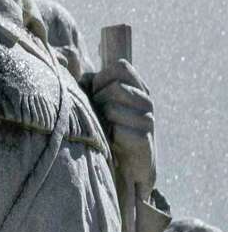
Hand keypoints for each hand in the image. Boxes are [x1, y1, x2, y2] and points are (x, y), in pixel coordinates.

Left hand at [92, 59, 155, 189]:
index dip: (103, 77)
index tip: (97, 92)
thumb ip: (90, 83)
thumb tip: (84, 78)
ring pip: (112, 107)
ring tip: (107, 128)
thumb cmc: (106, 125)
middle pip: (115, 87)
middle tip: (102, 116)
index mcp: (137, 87)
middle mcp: (146, 101)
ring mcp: (148, 119)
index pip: (122, 66)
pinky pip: (117, 128)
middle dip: (98, 100)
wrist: (124, 164)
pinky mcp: (144, 139)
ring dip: (102, 119)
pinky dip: (108, 134)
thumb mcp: (96, 100)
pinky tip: (112, 141)